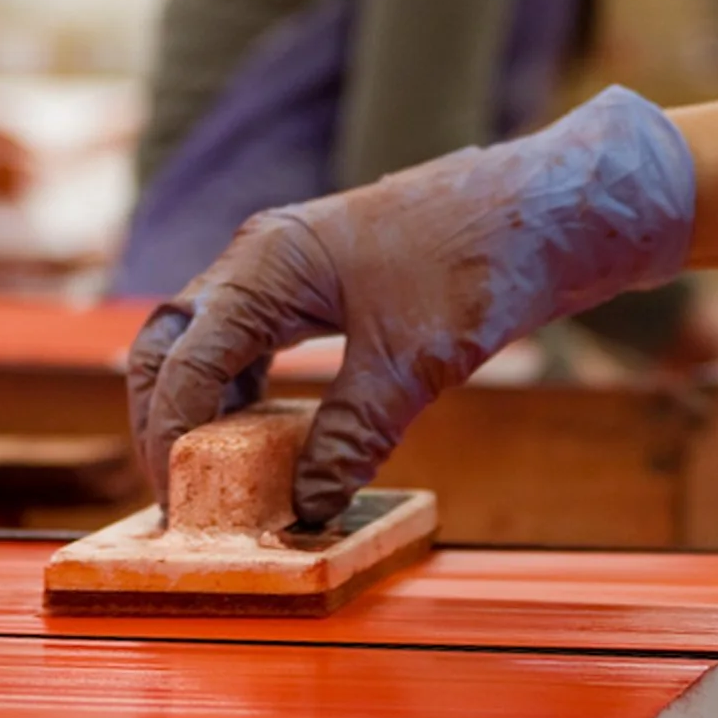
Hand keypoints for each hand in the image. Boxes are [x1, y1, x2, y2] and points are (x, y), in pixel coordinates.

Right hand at [129, 86, 695, 523]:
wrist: (555, 210)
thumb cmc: (482, 258)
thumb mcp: (413, 366)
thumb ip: (351, 438)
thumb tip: (308, 507)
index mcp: (267, 263)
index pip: (184, 360)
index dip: (171, 436)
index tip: (178, 502)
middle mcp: (263, 260)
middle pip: (172, 345)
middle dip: (162, 420)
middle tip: (173, 495)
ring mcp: (290, 272)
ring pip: (210, 346)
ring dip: (200, 411)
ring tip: (208, 481)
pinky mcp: (324, 290)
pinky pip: (257, 348)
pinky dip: (246, 398)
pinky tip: (260, 445)